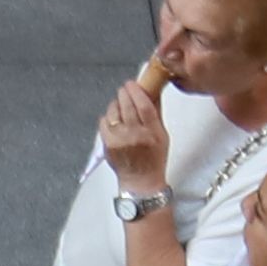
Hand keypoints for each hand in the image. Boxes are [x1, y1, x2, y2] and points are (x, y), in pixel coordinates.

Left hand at [93, 62, 170, 190]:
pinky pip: (104, 122)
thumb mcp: (162, 134)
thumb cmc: (153, 159)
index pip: (144, 105)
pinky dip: (108, 117)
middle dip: (124, 93)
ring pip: (113, 111)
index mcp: (152, 132)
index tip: (132, 84)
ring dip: (116, 104)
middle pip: (127, 106)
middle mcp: (135, 135)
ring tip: (120, 106)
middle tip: (125, 89)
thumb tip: (152, 90)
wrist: (140, 181)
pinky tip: (114, 121)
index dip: (136, 91)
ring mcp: (120, 140)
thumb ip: (156, 112)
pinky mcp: (108, 144)